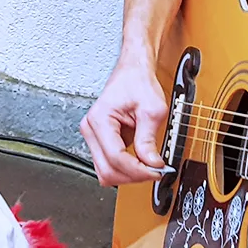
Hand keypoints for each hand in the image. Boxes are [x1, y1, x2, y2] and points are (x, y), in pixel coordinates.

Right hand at [80, 58, 169, 185]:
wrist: (133, 72)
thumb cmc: (138, 83)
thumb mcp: (151, 110)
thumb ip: (149, 139)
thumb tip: (152, 164)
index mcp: (100, 119)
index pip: (116, 158)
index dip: (138, 170)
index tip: (157, 171)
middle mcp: (91, 129)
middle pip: (107, 170)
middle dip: (133, 176)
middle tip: (155, 171)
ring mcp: (93, 136)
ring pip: (106, 172)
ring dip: (128, 174)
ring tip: (148, 166)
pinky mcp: (100, 140)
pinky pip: (109, 164)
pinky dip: (125, 168)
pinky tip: (140, 161)